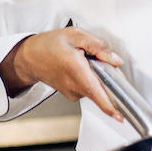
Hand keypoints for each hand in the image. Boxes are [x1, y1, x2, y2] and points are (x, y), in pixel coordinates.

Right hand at [0, 27, 124, 119]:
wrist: (30, 58)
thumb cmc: (49, 45)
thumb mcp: (75, 35)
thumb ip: (99, 46)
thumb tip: (116, 60)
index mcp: (76, 69)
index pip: (97, 94)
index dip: (111, 107)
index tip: (121, 116)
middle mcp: (75, 86)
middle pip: (103, 90)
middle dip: (110, 77)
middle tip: (102, 60)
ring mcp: (73, 94)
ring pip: (97, 88)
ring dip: (99, 77)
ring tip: (85, 61)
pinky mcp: (73, 96)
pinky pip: (90, 89)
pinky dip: (92, 79)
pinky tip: (81, 68)